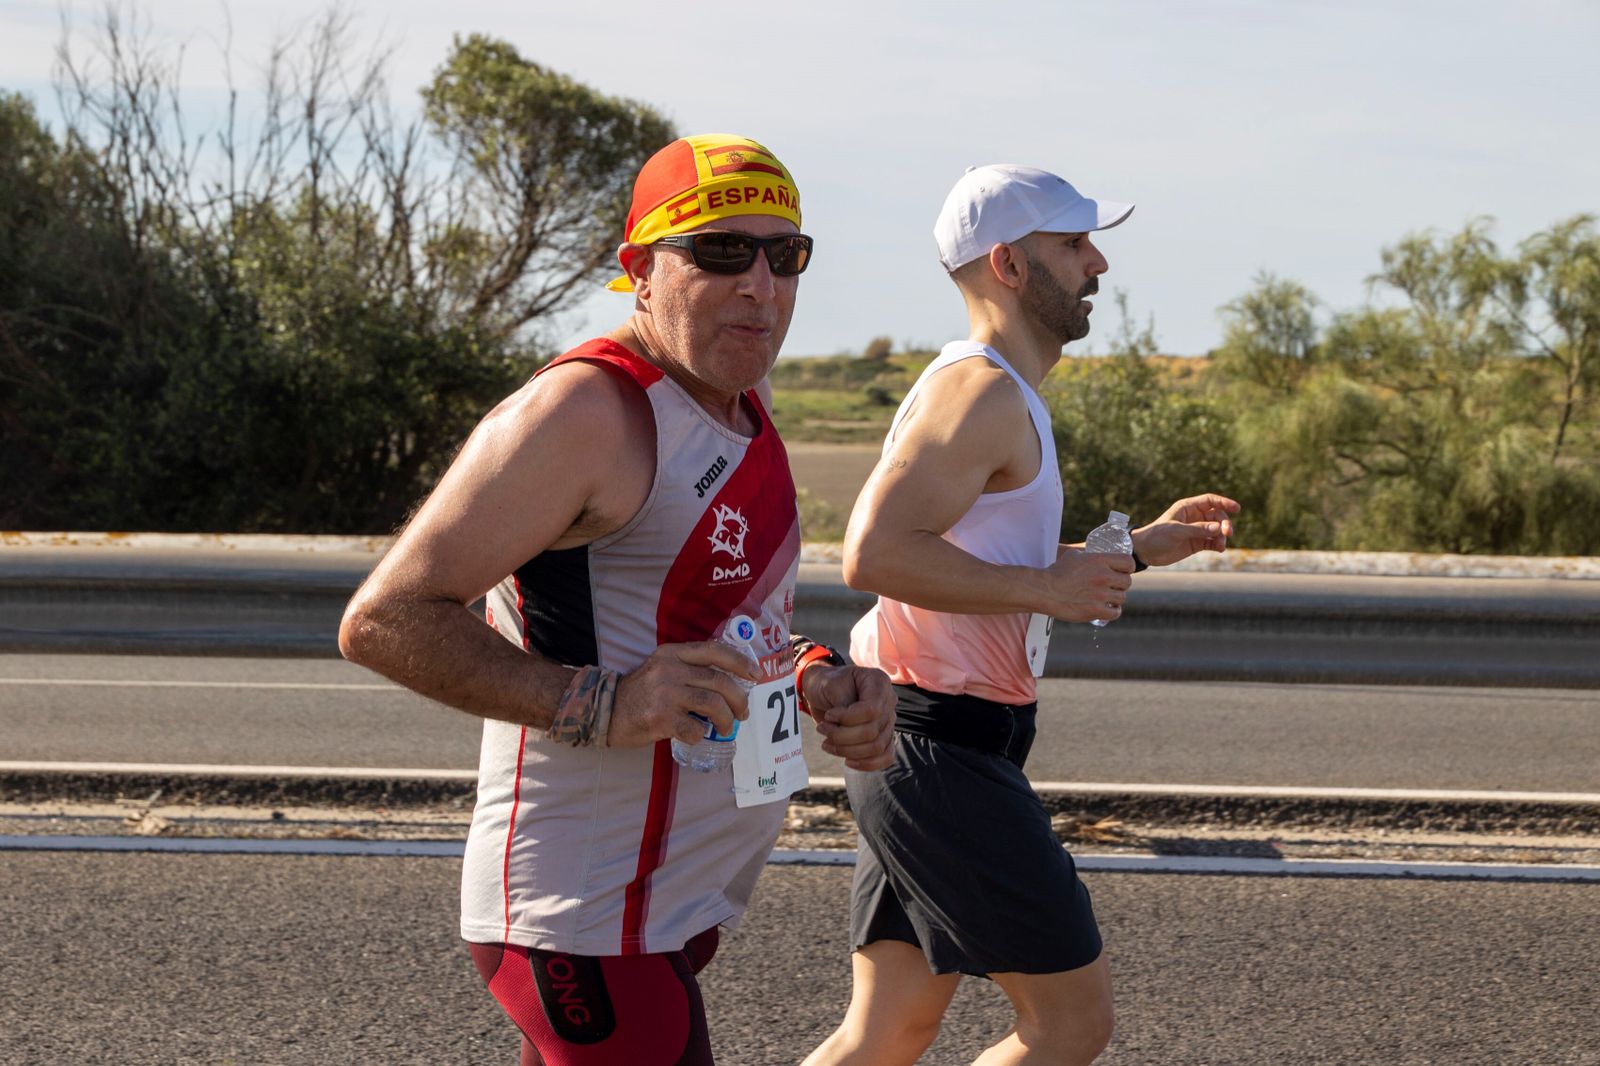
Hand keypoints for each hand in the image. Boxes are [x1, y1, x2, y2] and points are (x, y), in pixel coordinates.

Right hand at [607, 642, 758, 748]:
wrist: (606, 710)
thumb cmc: (641, 692)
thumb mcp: (662, 668)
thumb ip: (689, 668)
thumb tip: (728, 682)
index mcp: (672, 653)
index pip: (714, 651)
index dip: (740, 662)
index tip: (757, 674)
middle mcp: (669, 670)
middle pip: (719, 682)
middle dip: (739, 700)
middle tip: (743, 712)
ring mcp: (664, 694)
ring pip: (713, 705)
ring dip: (726, 720)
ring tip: (726, 727)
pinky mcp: (660, 718)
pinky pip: (694, 729)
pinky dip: (701, 735)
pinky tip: (696, 735)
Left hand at [803, 664, 895, 770]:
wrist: (824, 691)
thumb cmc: (826, 684)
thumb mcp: (830, 685)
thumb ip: (843, 703)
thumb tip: (848, 726)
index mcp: (879, 683)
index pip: (871, 710)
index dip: (848, 719)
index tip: (829, 715)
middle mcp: (889, 702)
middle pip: (872, 732)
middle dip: (842, 736)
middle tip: (822, 729)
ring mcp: (888, 721)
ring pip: (877, 747)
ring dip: (848, 750)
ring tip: (827, 743)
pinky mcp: (883, 737)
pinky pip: (886, 756)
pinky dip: (867, 763)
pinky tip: (848, 761)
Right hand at [1040, 546, 1135, 623]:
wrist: (1045, 590)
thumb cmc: (1057, 572)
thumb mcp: (1073, 556)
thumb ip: (1088, 556)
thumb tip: (1092, 555)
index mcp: (1100, 560)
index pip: (1129, 563)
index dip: (1127, 568)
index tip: (1121, 572)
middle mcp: (1104, 576)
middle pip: (1127, 582)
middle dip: (1120, 585)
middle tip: (1111, 587)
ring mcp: (1101, 594)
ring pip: (1121, 598)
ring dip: (1115, 599)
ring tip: (1106, 599)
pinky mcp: (1096, 610)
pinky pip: (1115, 613)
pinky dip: (1112, 612)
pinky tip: (1105, 609)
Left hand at [1131, 494, 1240, 566]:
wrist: (1144, 551)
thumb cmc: (1156, 536)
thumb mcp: (1176, 531)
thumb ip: (1197, 529)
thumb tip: (1218, 528)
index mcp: (1187, 507)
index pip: (1210, 501)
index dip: (1224, 502)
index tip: (1237, 508)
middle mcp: (1194, 517)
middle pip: (1217, 516)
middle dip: (1224, 523)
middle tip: (1227, 533)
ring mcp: (1196, 530)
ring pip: (1216, 530)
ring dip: (1222, 536)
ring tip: (1220, 545)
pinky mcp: (1196, 543)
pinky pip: (1212, 542)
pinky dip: (1218, 545)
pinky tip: (1219, 549)